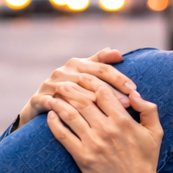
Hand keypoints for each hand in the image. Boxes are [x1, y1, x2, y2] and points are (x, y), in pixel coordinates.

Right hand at [17, 49, 137, 129]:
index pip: (102, 68)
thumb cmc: (70, 93)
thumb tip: (117, 53)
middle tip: (127, 103)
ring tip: (107, 113)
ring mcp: (49, 85)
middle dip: (110, 91)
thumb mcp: (84, 75)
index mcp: (77, 63)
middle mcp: (62, 71)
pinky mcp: (38, 99)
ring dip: (91, 101)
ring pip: (72, 90)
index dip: (119, 78)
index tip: (134, 90)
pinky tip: (81, 119)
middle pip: (89, 78)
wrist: (39, 108)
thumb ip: (100, 63)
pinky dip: (65, 109)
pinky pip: (53, 103)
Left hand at [42, 75, 162, 172]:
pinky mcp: (82, 158)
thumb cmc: (146, 159)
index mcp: (123, 121)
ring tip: (53, 95)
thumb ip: (148, 109)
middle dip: (71, 88)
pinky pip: (63, 136)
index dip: (91, 81)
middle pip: (83, 100)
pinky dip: (54, 123)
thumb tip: (133, 93)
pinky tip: (51, 116)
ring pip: (70, 115)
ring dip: (59, 102)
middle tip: (63, 82)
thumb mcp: (155, 132)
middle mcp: (106, 130)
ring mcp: (93, 144)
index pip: (102, 91)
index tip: (83, 76)